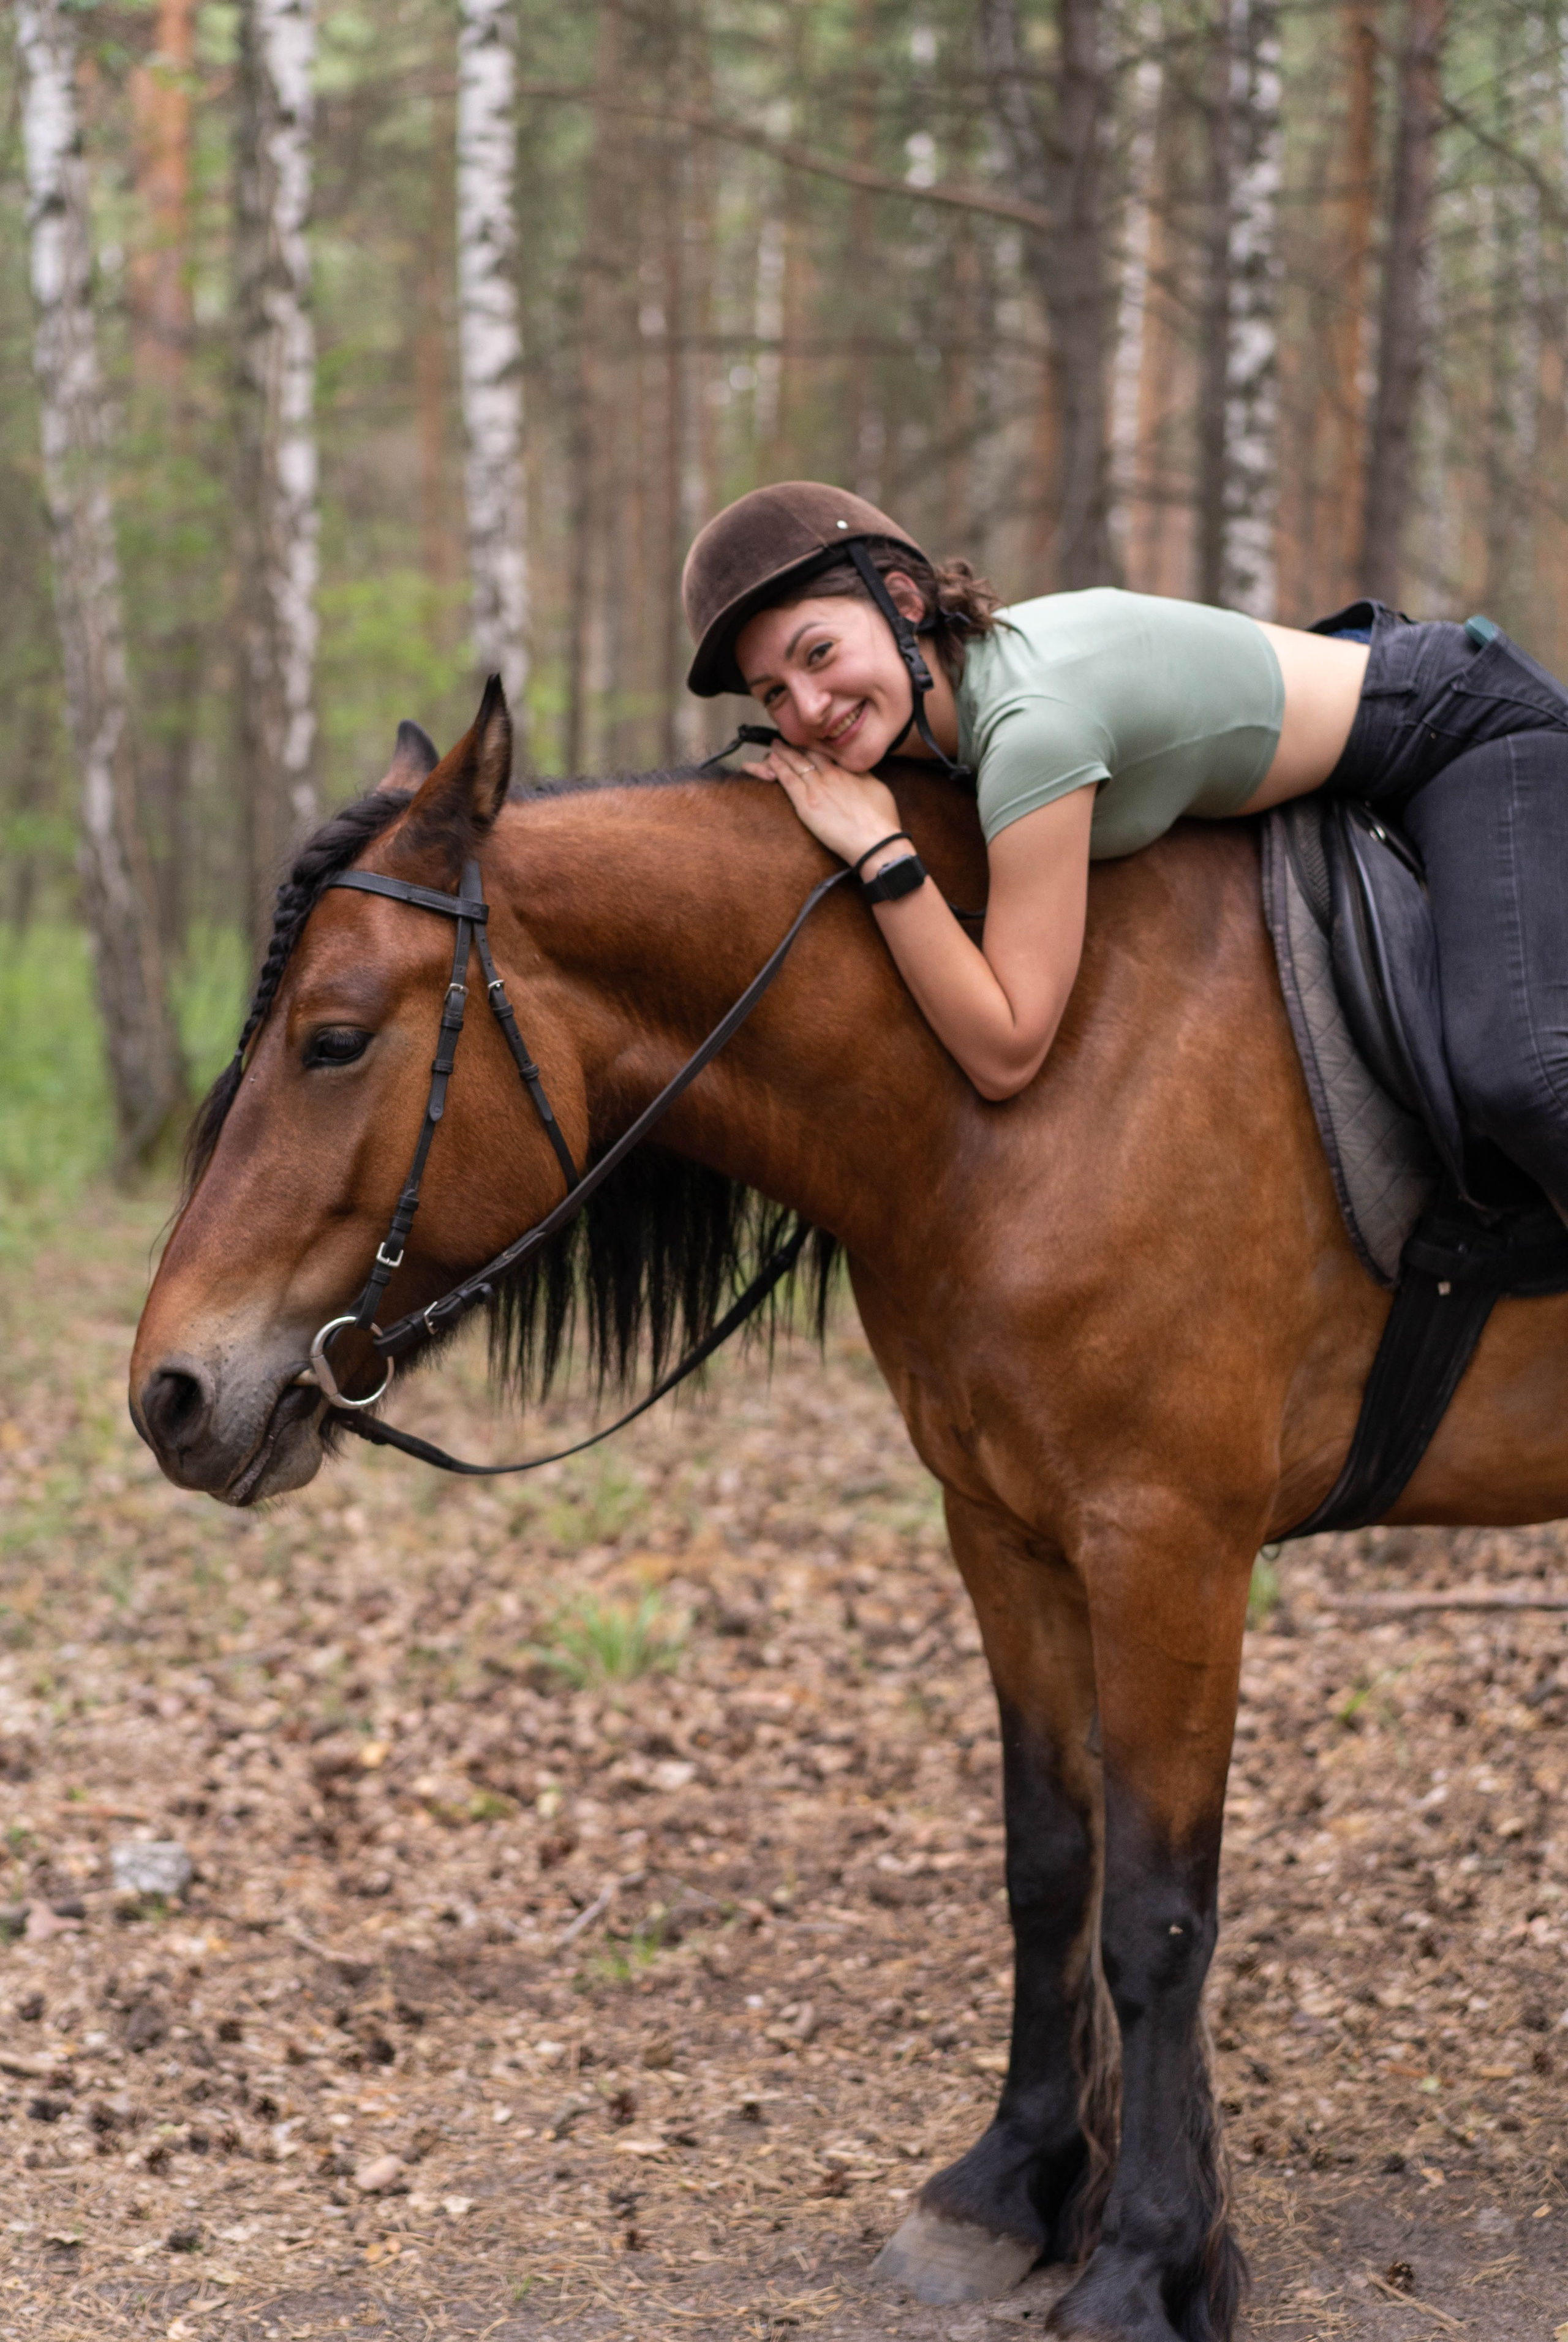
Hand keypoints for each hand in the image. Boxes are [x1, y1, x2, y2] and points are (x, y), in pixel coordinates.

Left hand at [742, 743, 904, 870]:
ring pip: (795, 762)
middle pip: (809, 752)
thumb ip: (862, 776)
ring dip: (782, 752)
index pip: (826, 751)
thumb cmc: (882, 821)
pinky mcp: (807, 804)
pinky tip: (769, 760)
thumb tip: (854, 768)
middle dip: (796, 745)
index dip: (814, 745)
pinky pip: (787, 780)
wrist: (876, 843)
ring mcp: (818, 787)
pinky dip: (777, 767)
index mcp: (849, 770)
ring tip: (774, 746)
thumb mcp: (878, 789)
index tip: (807, 742)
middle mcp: (832, 773)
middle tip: (785, 740)